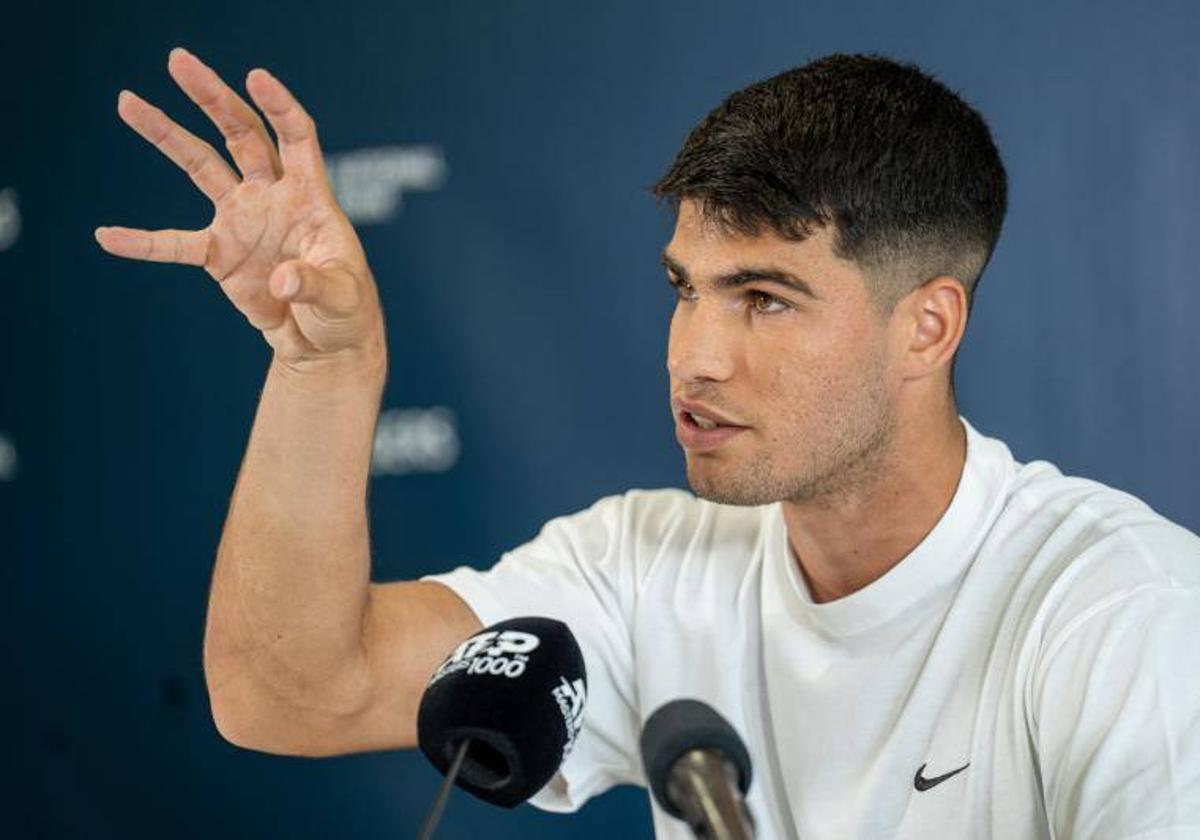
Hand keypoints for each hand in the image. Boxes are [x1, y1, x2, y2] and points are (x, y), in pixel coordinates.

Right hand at [95, 48, 385, 372]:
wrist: (323, 339)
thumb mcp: (341, 298)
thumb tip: (281, 280)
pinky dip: (142, 243)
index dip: (279, 107)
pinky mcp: (219, 253)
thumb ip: (315, 284)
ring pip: (200, 167)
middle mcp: (272, 196)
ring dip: (166, 135)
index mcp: (310, 196)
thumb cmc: (345, 310)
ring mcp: (242, 219)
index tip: (255, 78)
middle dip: (212, 98)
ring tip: (128, 102)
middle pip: (241, 135)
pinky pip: (174, 244)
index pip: (297, 138)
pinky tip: (107, 235)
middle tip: (178, 61)